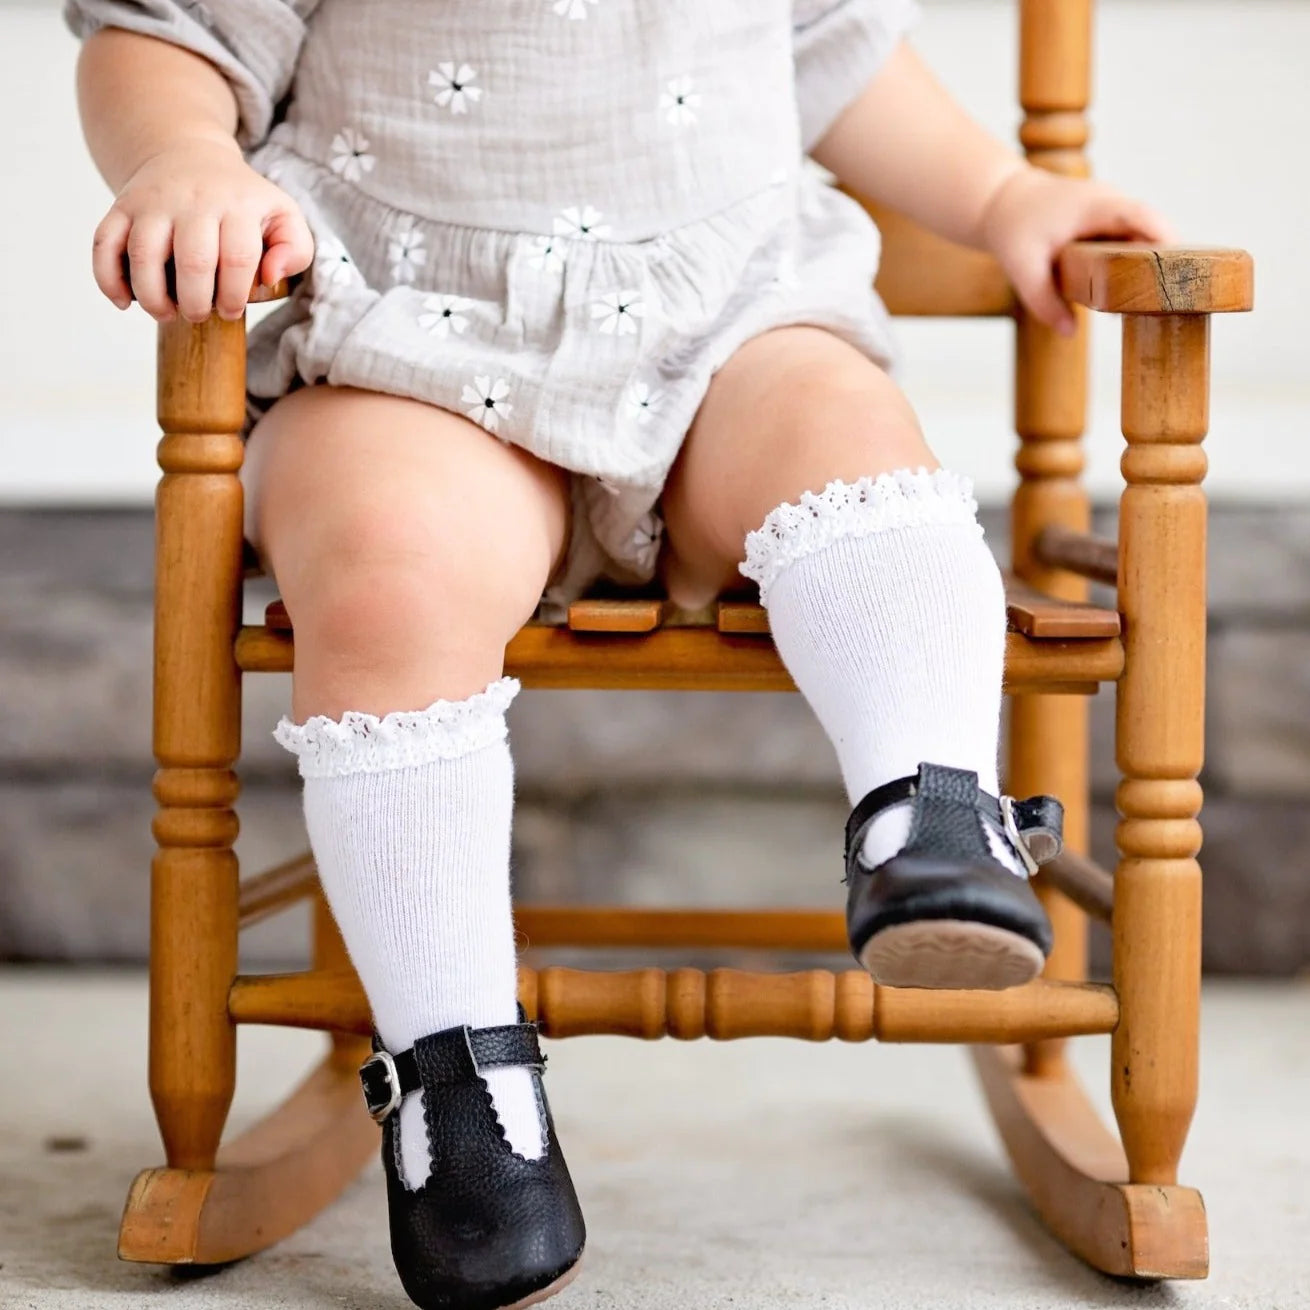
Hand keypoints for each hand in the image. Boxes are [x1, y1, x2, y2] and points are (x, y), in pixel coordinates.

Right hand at [92, 134, 314, 323]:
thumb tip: (271, 277)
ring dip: (153, 297)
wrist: (191, 155)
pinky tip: (124, 302)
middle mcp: (194, 200)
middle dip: (196, 303)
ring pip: (143, 254)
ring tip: (166, 313)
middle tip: (198, 315)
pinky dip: (108, 278)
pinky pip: (105, 243)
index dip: (234, 296)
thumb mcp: (283, 216)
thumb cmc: (243, 201)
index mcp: (238, 205)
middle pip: (192, 261)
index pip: (238, 258)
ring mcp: (153, 201)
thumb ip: (295, 250)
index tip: (230, 312)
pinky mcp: (121, 206)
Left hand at [977, 165, 1175, 335]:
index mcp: (1094, 206)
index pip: (1140, 216)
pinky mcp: (1111, 220)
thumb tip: (1070, 332)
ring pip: (1147, 235)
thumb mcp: (1021, 267)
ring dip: (1154, 264)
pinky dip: (1140, 262)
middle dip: (1165, 261)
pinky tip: (1139, 295)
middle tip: (1171, 301)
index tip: (1179, 268)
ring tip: (1159, 303)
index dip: (1162, 239)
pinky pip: (1135, 240)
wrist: (1004, 202)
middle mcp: (1112, 201)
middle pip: (1154, 228)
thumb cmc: (1013, 230)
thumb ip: (1043, 301)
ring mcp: (1115, 208)